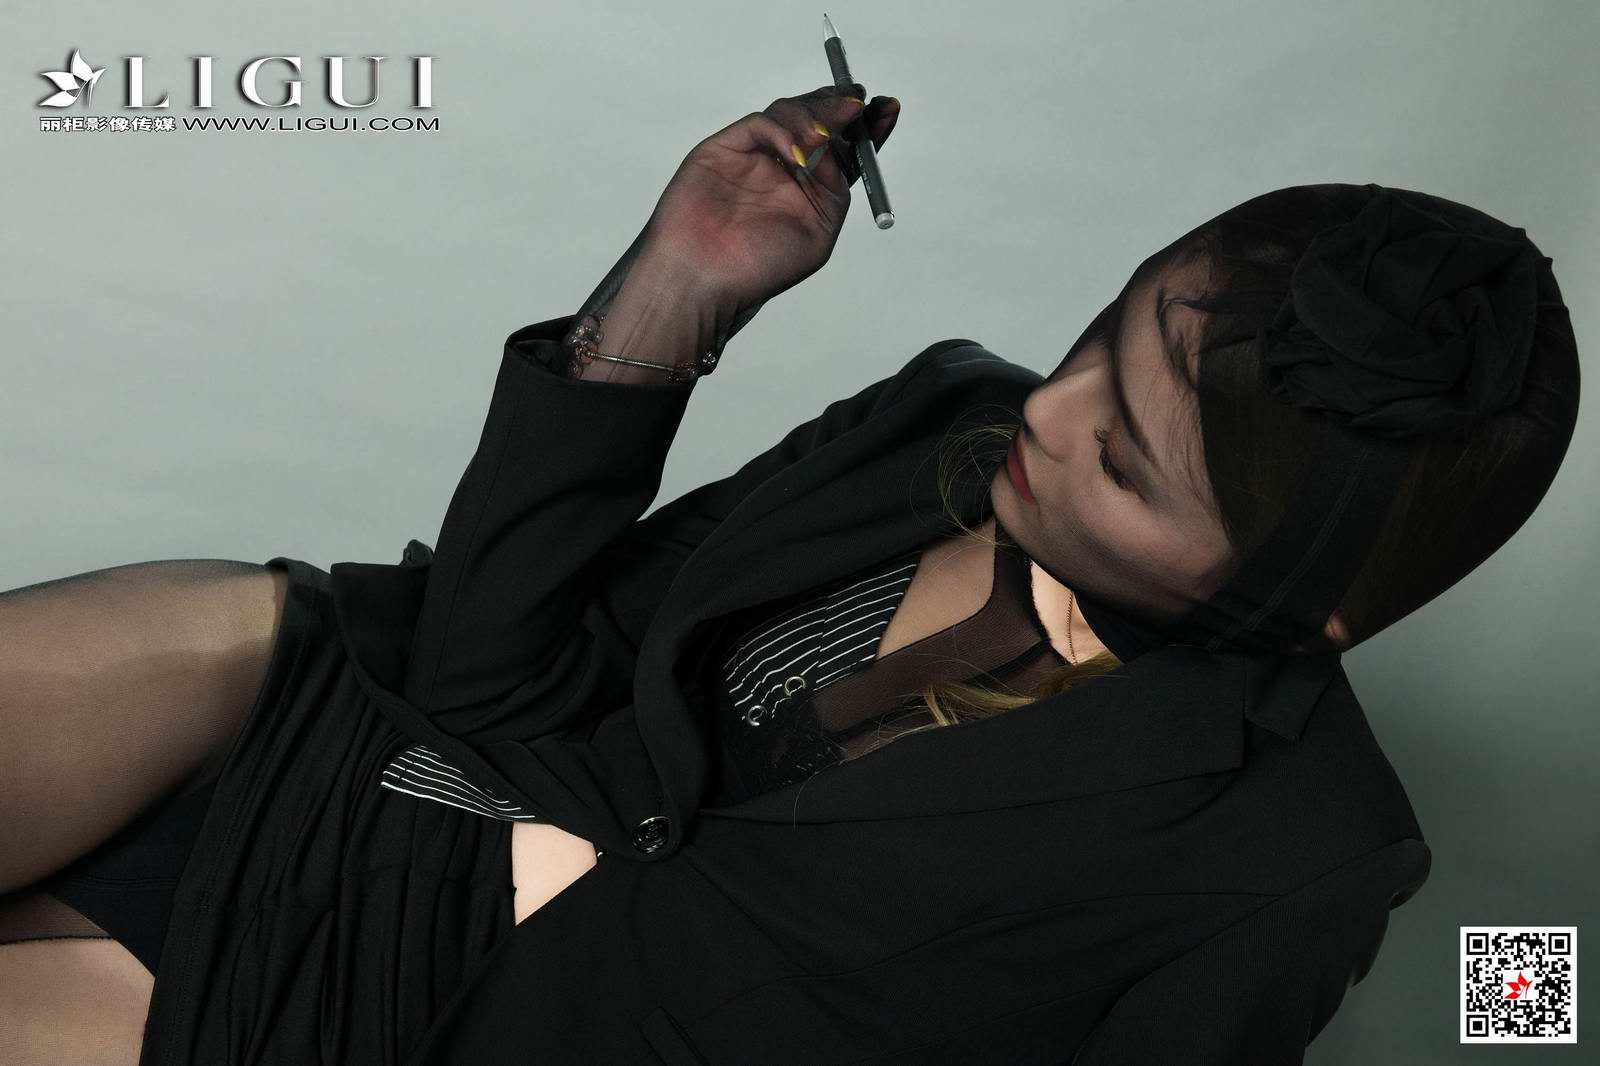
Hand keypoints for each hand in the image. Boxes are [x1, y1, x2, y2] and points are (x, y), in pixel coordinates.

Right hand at [637, 85, 901, 318]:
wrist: (704, 279)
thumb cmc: (756, 268)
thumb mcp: (817, 233)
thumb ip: (835, 189)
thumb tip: (844, 147)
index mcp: (810, 191)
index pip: (846, 149)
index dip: (868, 127)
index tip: (887, 109)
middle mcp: (784, 169)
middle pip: (821, 121)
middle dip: (844, 108)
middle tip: (859, 102)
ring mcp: (754, 155)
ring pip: (792, 114)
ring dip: (817, 117)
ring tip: (826, 137)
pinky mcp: (725, 147)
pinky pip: (762, 123)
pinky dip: (784, 131)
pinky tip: (797, 154)